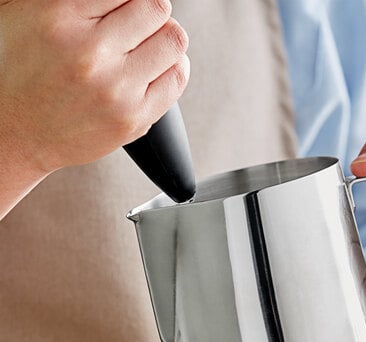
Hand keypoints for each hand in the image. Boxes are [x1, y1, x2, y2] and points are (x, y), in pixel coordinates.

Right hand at [0, 0, 189, 175]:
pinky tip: (158, 67)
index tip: (127, 7)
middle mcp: (91, 54)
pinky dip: (174, 67)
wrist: (15, 131)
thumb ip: (77, 0)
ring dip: (166, 38)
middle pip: (157, 8)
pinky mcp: (133, 118)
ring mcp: (116, 90)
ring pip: (174, 41)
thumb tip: (120, 1)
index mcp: (60, 17)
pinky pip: (176, 79)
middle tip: (140, 23)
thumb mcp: (29, 14)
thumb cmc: (19, 72)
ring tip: (149, 45)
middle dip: (152, 11)